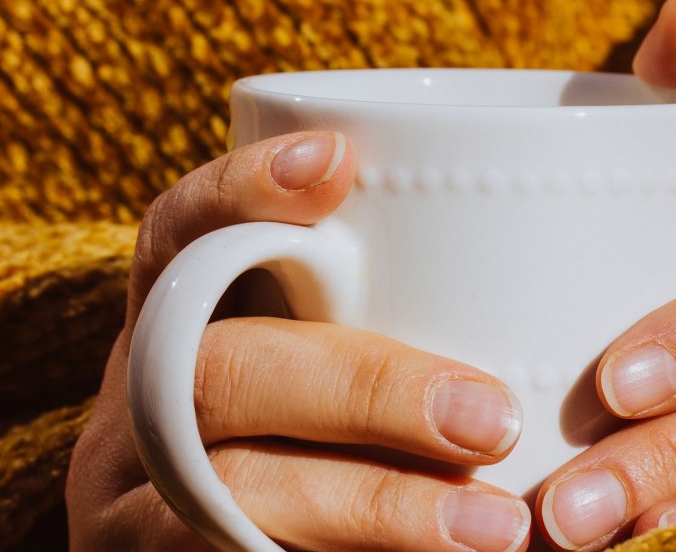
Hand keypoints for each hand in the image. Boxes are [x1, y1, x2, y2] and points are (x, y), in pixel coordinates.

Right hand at [66, 133, 532, 550]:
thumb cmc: (316, 445)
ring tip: (496, 528)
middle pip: (217, 374)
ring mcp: (132, 508)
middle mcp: (136, 410)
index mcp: (169, 326)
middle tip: (492, 419)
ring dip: (374, 507)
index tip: (336, 161)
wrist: (242, 541)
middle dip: (362, 390)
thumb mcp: (314, 363)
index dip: (238, 191)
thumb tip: (543, 245)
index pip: (176, 236)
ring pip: (231, 495)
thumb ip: (376, 312)